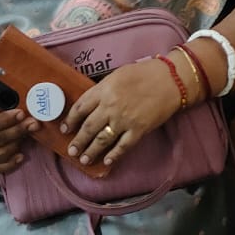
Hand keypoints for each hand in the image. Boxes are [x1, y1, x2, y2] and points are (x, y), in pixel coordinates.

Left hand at [61, 58, 182, 167]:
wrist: (170, 80)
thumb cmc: (144, 73)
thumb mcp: (117, 75)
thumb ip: (102, 89)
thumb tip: (90, 104)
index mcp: (103, 90)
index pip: (80, 108)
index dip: (70, 120)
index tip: (65, 129)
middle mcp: (110, 106)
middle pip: (88, 127)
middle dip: (78, 141)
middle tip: (71, 151)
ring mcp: (124, 120)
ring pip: (102, 140)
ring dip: (91, 151)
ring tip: (84, 160)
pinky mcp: (139, 130)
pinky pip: (123, 146)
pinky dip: (114, 155)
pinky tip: (106, 162)